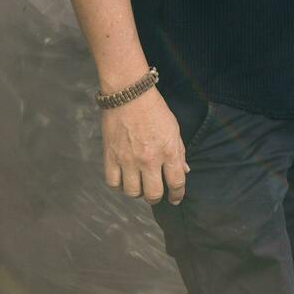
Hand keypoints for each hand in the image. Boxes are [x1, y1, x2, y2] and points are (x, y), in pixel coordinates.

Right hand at [101, 87, 188, 204]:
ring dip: (137, 192)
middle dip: (156, 198)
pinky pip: (113, 183)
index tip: (175, 199)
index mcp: (168, 151)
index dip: (178, 195)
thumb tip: (184, 171)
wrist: (129, 94)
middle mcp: (149, 160)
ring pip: (132, 192)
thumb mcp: (174, 129)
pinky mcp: (110, 157)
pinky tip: (124, 178)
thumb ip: (179, 152)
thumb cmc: (155, 110)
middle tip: (156, 193)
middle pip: (153, 194)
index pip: (176, 183)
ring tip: (139, 184)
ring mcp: (128, 160)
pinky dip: (119, 185)